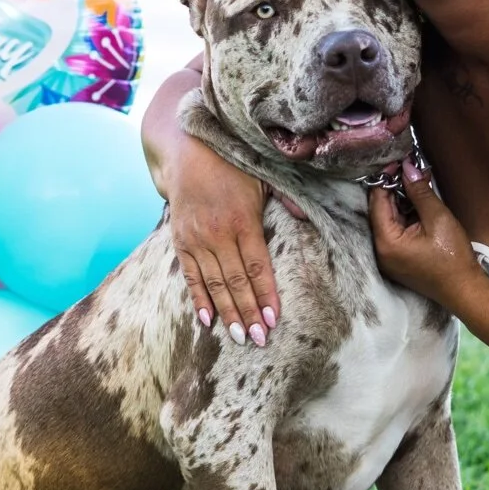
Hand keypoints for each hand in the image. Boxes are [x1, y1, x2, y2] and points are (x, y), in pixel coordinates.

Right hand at [165, 137, 279, 345]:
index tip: (274, 319)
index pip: (257, 266)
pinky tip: (207, 321)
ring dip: (227, 313)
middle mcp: (217, 233)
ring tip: (239, 337)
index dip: (266, 294)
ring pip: (214, 284)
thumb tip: (308, 219)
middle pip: (236, 282)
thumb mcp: (263, 175)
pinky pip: (190, 277)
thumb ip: (286, 197)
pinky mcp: (180, 241)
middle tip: (259, 339)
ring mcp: (196, 239)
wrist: (186, 151)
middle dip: (248, 313)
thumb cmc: (232, 164)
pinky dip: (198, 299)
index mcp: (243, 219)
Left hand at [367, 156, 478, 308]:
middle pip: (381, 210)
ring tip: (419, 183)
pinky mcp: (398, 259)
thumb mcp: (437, 218)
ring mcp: (388, 257)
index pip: (377, 201)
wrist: (466, 290)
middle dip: (396, 188)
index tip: (399, 162)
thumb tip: (408, 168)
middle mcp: (381, 250)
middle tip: (411, 170)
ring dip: (403, 200)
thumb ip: (419, 192)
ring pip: (390, 219)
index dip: (387, 179)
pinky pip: (397, 230)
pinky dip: (407, 215)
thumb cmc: (453, 258)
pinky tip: (420, 202)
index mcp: (385, 242)